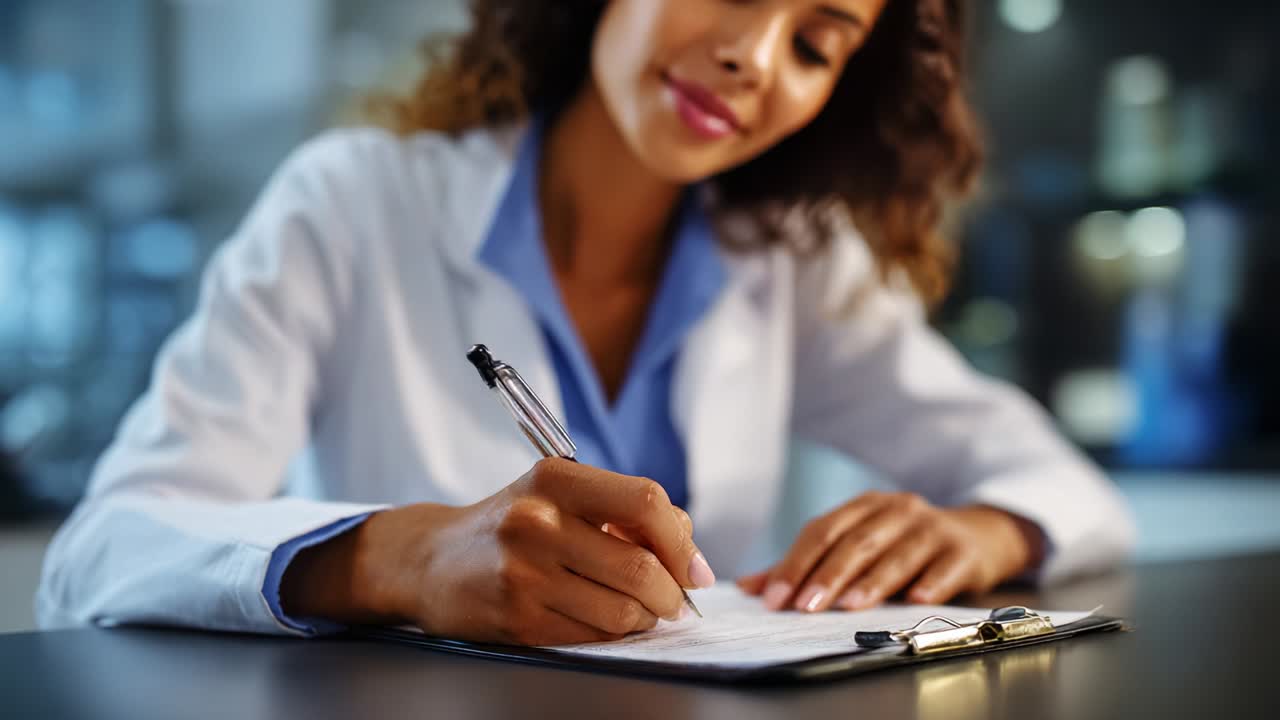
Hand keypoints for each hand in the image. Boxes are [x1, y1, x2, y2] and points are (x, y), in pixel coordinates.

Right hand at [281, 458, 714, 644]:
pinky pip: (590, 635)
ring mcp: (524, 571)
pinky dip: (611, 634)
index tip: (694, 569)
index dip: (683, 542)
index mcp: (556, 478)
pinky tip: (601, 620)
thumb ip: (624, 510)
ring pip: (621, 610)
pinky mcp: (517, 615)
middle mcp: (538, 520)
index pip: (646, 502)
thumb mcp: (560, 494)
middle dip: (671, 594)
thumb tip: (689, 548)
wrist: (432, 560)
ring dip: (644, 618)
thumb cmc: (511, 524)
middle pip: (641, 567)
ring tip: (637, 611)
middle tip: (674, 602)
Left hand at [735, 491, 1042, 612]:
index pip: (821, 531)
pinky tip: (916, 599)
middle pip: (856, 542)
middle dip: (828, 575)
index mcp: (863, 506)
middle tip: (805, 605)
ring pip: (898, 554)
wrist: (975, 537)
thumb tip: (750, 588)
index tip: (773, 597)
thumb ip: (805, 565)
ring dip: (873, 581)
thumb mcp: (857, 545)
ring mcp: (931, 528)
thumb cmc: (902, 544)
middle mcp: (896, 510)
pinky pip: (945, 567)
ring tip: (850, 605)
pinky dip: (931, 583)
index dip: (795, 563)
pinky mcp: (963, 551)